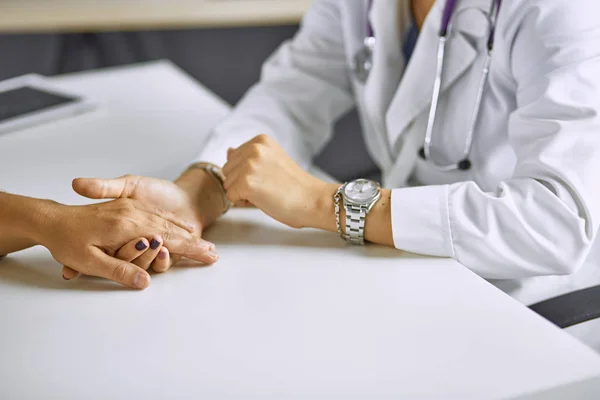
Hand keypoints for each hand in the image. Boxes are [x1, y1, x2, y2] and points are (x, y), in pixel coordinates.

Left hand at [38, 198, 212, 288]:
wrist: (52, 218)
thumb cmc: (67, 240)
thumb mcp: (87, 260)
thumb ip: (117, 270)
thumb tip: (144, 283)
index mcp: (127, 227)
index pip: (167, 239)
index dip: (189, 249)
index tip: (208, 256)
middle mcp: (134, 215)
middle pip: (172, 230)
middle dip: (195, 242)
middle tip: (214, 253)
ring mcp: (132, 210)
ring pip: (167, 222)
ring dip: (188, 233)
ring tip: (206, 244)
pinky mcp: (128, 208)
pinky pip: (157, 215)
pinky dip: (174, 223)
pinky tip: (184, 227)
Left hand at [222, 134, 329, 228]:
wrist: (313, 200)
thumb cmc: (295, 186)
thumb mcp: (271, 162)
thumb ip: (247, 156)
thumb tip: (228, 150)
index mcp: (260, 140)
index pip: (234, 158)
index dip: (248, 173)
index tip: (270, 177)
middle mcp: (253, 148)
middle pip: (227, 170)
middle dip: (242, 182)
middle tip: (268, 186)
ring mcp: (249, 165)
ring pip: (227, 184)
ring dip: (243, 193)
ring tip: (267, 192)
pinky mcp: (246, 182)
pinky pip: (231, 197)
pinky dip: (244, 203)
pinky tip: (264, 200)